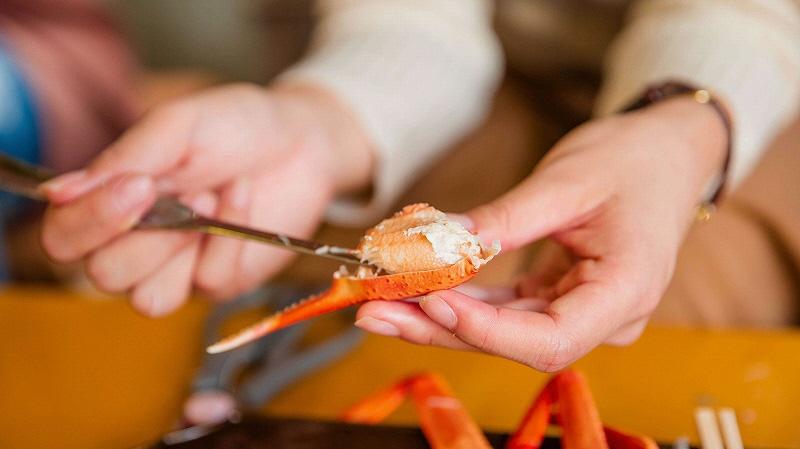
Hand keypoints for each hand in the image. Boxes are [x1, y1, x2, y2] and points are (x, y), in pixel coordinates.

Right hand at [40, 83, 372, 315]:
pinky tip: (241, 194)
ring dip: (182, 245)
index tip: (137, 185)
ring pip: (148, 299)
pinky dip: (227, 238)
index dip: (90, 221)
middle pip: (103, 275)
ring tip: (210, 195)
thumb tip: (57, 192)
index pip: (65, 237)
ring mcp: (180, 268)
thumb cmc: (236, 126)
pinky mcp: (222, 281)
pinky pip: (208, 284)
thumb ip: (122, 159)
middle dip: (145, 236)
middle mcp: (138, 242)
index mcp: (112, 201)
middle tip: (186, 188)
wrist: (303, 139)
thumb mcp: (177, 127)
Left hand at [355, 97, 726, 369]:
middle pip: (514, 341)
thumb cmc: (632, 161)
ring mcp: (581, 311)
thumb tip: (437, 243)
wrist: (666, 153)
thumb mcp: (567, 182)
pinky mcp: (558, 297)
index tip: (432, 299)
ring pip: (501, 330)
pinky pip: (504, 308)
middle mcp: (606, 316)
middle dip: (441, 327)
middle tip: (374, 310)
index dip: (486, 329)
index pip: (550, 338)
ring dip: (440, 317)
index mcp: (626, 291)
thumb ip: (505, 220)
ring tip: (379, 302)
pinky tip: (416, 288)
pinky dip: (460, 298)